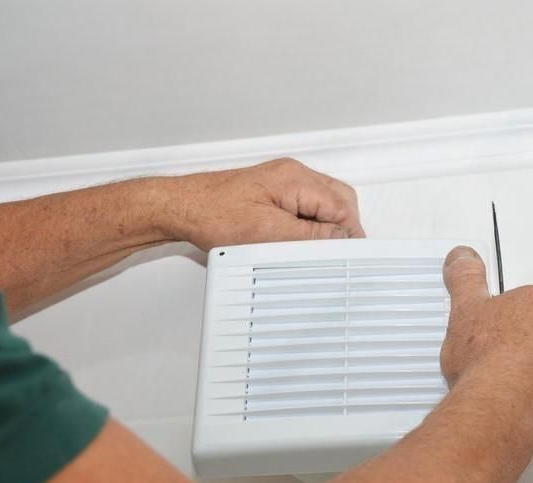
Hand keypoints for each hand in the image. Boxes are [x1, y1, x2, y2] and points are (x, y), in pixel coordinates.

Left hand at [155, 158, 365, 250]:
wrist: (182, 208)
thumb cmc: (212, 215)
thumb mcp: (267, 232)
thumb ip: (309, 235)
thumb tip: (341, 238)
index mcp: (295, 179)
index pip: (342, 206)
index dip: (349, 234)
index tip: (349, 256)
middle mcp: (293, 176)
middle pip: (339, 201)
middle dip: (343, 229)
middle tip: (338, 256)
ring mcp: (285, 183)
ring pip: (325, 204)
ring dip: (327, 227)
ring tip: (317, 251)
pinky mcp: (275, 193)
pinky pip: (307, 207)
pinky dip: (312, 225)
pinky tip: (301, 242)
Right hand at [440, 246, 532, 446]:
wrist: (497, 407)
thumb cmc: (484, 356)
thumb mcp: (465, 308)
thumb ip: (465, 278)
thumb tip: (461, 257)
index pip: (524, 303)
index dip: (500, 318)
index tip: (484, 331)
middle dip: (516, 343)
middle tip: (486, 356)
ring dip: (526, 372)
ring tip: (494, 383)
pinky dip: (532, 399)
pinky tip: (507, 403)